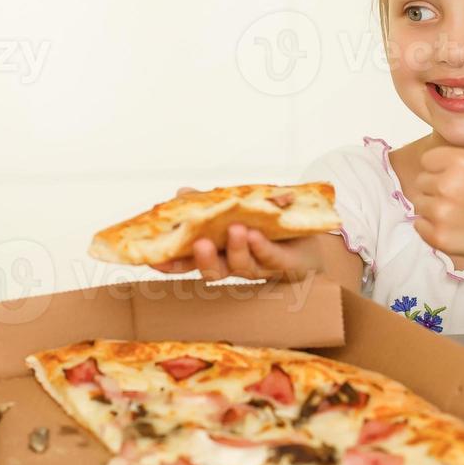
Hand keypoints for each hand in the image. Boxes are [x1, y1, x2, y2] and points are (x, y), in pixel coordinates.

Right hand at [149, 189, 324, 281]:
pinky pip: (270, 258)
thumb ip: (207, 203)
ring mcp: (259, 266)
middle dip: (204, 260)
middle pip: (214, 271)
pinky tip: (255, 235)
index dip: (171, 262)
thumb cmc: (265, 224)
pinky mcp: (284, 264)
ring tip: (236, 229)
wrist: (310, 236)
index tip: (153, 259)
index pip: (190, 261)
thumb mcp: (234, 208)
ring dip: (237, 248)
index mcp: (218, 252)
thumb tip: (181, 193)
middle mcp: (234, 264)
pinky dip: (261, 247)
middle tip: (200, 244)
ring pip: (242, 266)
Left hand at [412, 99, 463, 259]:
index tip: (463, 177)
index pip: (428, 161)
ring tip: (462, 211)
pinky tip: (455, 226)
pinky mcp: (440, 238)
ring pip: (420, 205)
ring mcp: (443, 214)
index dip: (443, 169)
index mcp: (460, 162)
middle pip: (423, 183)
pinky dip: (431, 227)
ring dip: (435, 208)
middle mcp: (448, 186)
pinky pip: (419, 226)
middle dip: (439, 188)